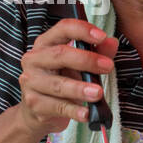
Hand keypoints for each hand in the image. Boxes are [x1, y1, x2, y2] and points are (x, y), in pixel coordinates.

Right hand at [17, 18, 118, 138]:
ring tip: (98, 93)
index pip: (62, 29)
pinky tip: (87, 113)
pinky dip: (74, 110)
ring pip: (58, 84)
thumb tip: (112, 42)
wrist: (38, 110)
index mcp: (46, 44)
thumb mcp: (80, 65)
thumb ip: (97, 53)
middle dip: (86, 60)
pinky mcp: (34, 103)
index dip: (82, 30)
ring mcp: (31, 82)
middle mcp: (34, 59)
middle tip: (108, 66)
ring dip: (80, 88)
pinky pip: (57, 106)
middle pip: (60, 55)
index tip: (102, 36)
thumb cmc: (62, 81)